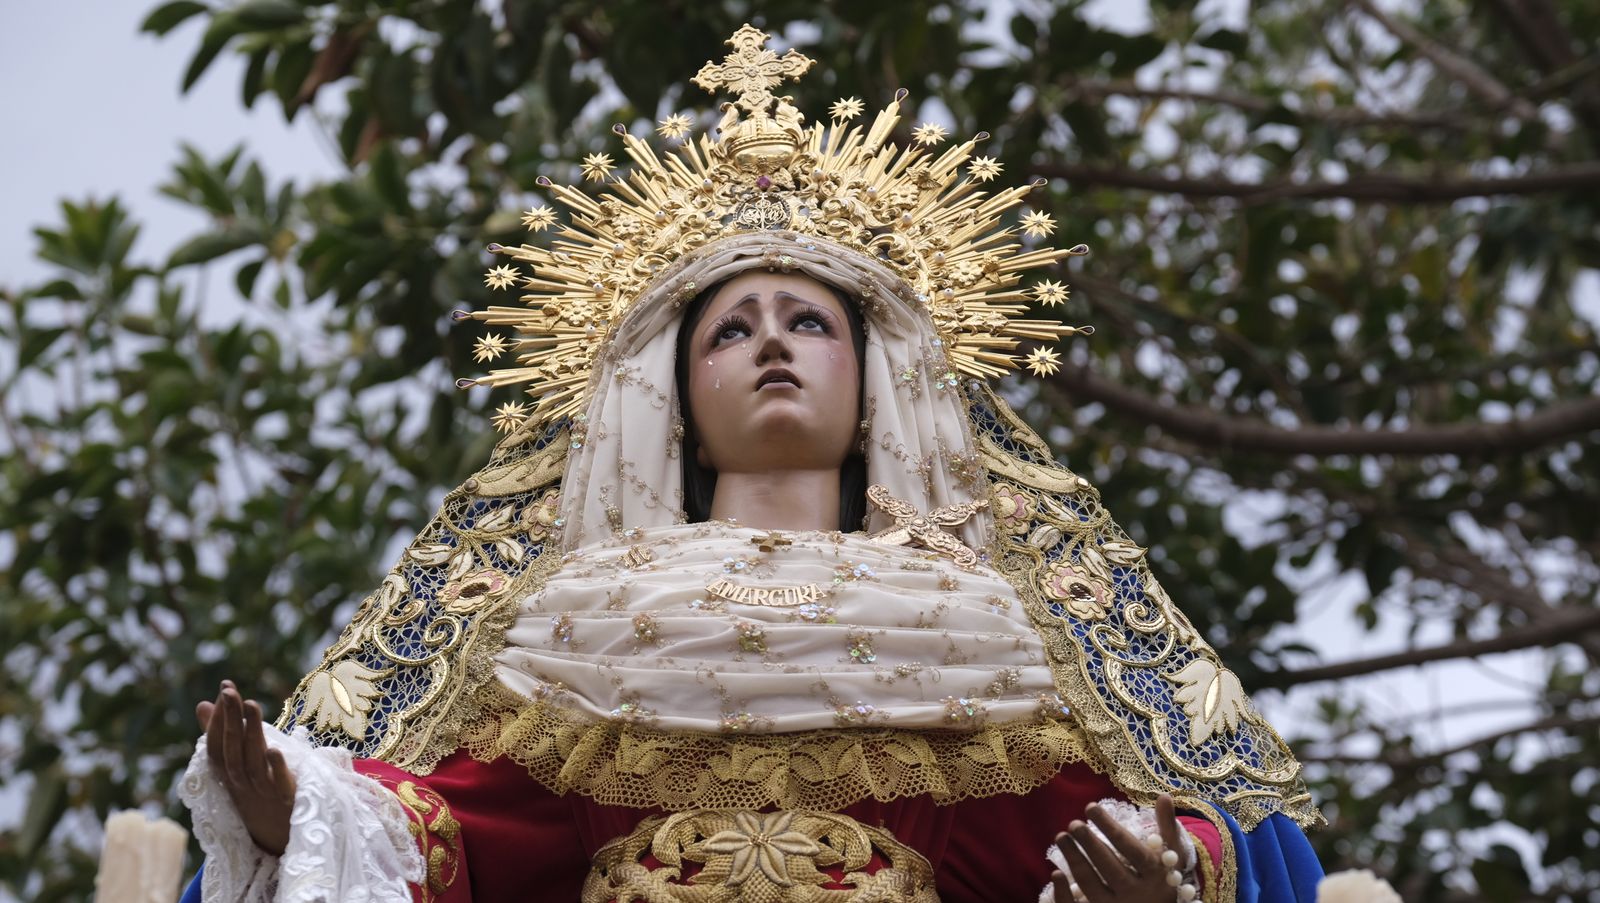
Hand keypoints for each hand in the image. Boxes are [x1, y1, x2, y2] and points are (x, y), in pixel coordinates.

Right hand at [195, 680, 296, 855]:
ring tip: (251, 704)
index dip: (219, 717)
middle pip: (232, 749)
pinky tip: (275, 749)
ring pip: (253, 761)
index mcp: (228, 772)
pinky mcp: (285, 798)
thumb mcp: (234, 764)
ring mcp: (262, 790)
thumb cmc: (254, 790)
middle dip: (230, 719)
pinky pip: (279, 783)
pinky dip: (276, 767)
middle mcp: (240, 781)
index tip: (225, 687)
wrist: (276, 834)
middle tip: (229, 691)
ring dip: (252, 733)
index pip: (216, 743)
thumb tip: (202, 704)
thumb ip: (220, 735)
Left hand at [1049, 794, 1190, 902]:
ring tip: (1061, 837)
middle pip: (1109, 867)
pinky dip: (1066, 893)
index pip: (1131, 849)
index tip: (1090, 807)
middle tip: (1073, 823)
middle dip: (1089, 844)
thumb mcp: (1172, 855)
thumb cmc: (1164, 879)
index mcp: (1155, 874)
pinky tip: (1056, 873)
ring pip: (1091, 885)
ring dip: (1074, 860)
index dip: (1110, 828)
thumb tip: (1164, 795)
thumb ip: (1167, 826)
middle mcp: (1136, 893)